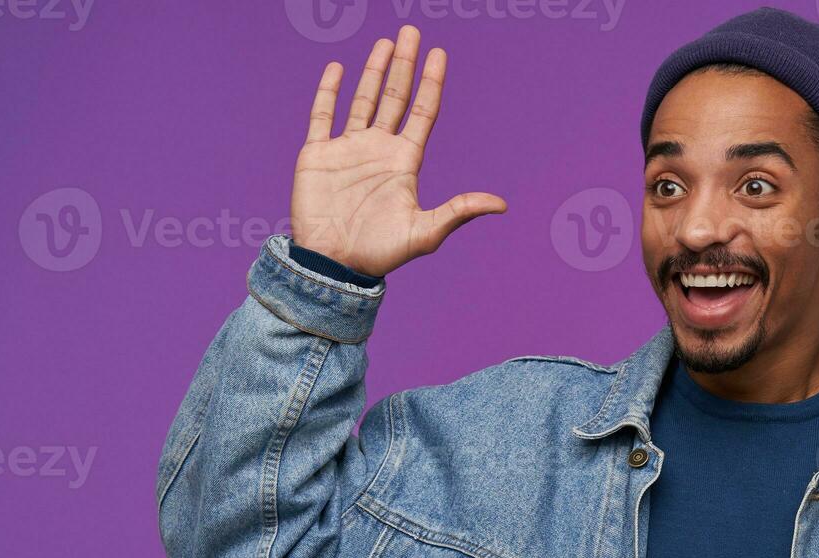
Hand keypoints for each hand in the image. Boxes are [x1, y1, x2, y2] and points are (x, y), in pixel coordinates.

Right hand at [290, 25, 506, 278]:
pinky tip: (337, 67)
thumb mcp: (425, 233)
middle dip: (405, 64)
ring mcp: (348, 149)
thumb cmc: (380, 254)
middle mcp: (378, 149)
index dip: (431, 83)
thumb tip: (501, 204)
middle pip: (396, 97)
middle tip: (412, 31)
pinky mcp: (317, 155)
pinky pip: (322, 115)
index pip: (422, 112)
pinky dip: (328, 91)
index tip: (439, 54)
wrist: (332, 265)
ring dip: (374, 71)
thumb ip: (458, 212)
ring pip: (363, 99)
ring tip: (386, 42)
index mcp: (404, 162)